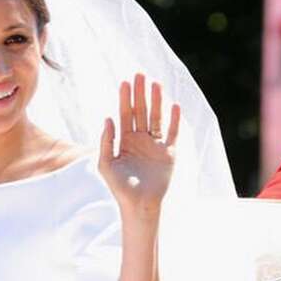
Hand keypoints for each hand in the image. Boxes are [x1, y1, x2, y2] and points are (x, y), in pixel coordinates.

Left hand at [99, 74, 178, 214]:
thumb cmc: (119, 187)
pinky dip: (174, 120)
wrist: (139, 205)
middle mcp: (140, 139)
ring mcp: (155, 145)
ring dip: (157, 101)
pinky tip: (175, 105)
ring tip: (156, 84)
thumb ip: (106, 142)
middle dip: (140, 93)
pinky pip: (173, 133)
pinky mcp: (169, 154)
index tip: (125, 82)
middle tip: (140, 74)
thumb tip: (107, 119)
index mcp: (124, 140)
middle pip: (141, 111)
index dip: (125, 98)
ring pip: (157, 118)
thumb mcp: (106, 163)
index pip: (125, 114)